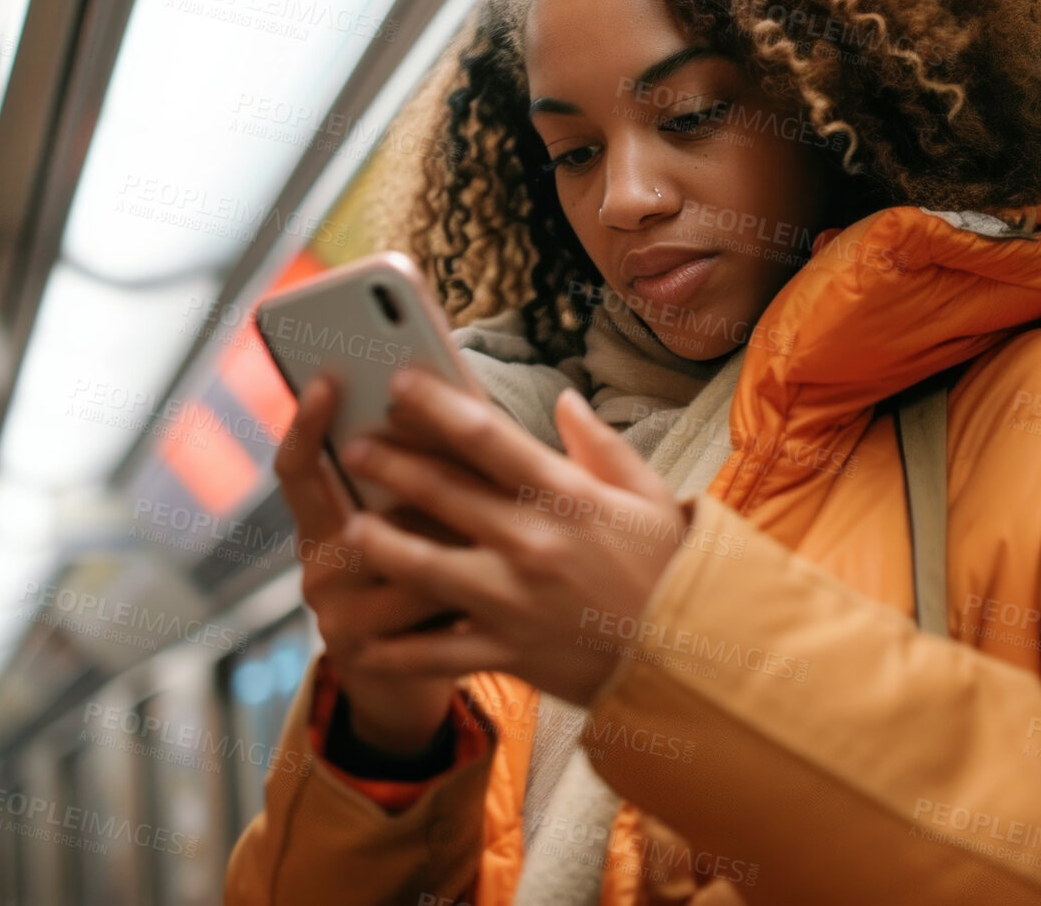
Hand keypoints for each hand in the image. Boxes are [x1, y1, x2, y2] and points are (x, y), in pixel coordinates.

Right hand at [272, 374, 458, 755]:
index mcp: (320, 525)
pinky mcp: (366, 657)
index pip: (296, 469)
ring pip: (396, 561)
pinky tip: (498, 579)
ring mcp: (334, 616)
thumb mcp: (412, 524)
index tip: (327, 380)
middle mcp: (316, 568)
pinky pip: (416, 611)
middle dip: (406, 477)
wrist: (412, 684)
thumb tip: (450, 394)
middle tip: (441, 443)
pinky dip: (460, 593)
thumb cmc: (425, 583)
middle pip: (354, 511)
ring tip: (491, 517)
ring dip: (446, 538)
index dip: (305, 425)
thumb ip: (422, 469)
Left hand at [338, 367, 688, 705]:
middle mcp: (532, 542)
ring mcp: (515, 600)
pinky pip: (438, 652)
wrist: (692, 658)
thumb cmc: (671, 568)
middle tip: (355, 446)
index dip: (434, 404)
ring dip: (379, 542)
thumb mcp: (649, 494)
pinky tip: (362, 640)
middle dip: (388, 462)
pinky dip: (397, 649)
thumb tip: (563, 399)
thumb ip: (599, 445)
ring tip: (348, 527)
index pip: (485, 436)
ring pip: (423, 566)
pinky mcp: (509, 651)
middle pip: (440, 491)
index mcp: (567, 495)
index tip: (399, 382)